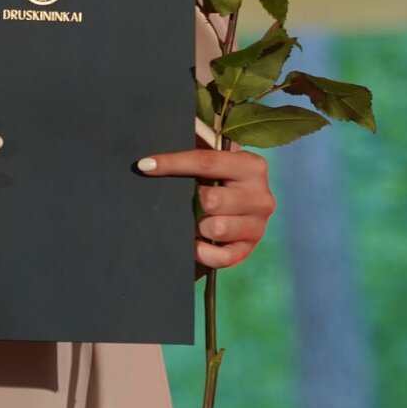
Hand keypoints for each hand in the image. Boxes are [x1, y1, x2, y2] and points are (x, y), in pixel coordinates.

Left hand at [138, 144, 274, 267]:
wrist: (241, 210)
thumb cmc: (219, 180)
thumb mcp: (214, 161)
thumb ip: (195, 150)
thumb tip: (153, 155)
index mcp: (252, 165)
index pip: (207, 162)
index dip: (173, 163)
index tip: (145, 165)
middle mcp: (261, 195)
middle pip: (212, 199)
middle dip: (195, 202)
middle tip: (194, 202)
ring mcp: (259, 225)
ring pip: (216, 228)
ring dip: (200, 227)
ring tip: (199, 222)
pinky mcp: (250, 250)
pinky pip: (220, 257)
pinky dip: (202, 251)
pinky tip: (198, 243)